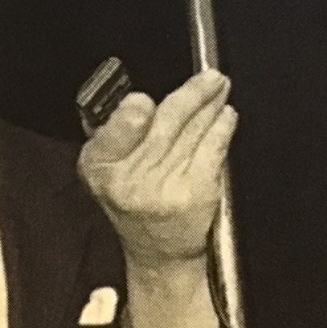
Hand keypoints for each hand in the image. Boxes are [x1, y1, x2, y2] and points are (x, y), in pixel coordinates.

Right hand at [79, 69, 237, 269]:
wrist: (158, 251)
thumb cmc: (133, 201)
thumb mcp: (104, 170)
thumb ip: (114, 133)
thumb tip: (140, 96)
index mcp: (100, 166)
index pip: (116, 130)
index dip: (133, 112)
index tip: (145, 100)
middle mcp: (130, 178)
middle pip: (165, 122)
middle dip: (192, 94)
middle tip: (210, 76)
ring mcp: (165, 186)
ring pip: (192, 131)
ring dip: (211, 104)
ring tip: (219, 88)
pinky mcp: (195, 193)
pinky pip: (212, 149)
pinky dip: (222, 128)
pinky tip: (226, 116)